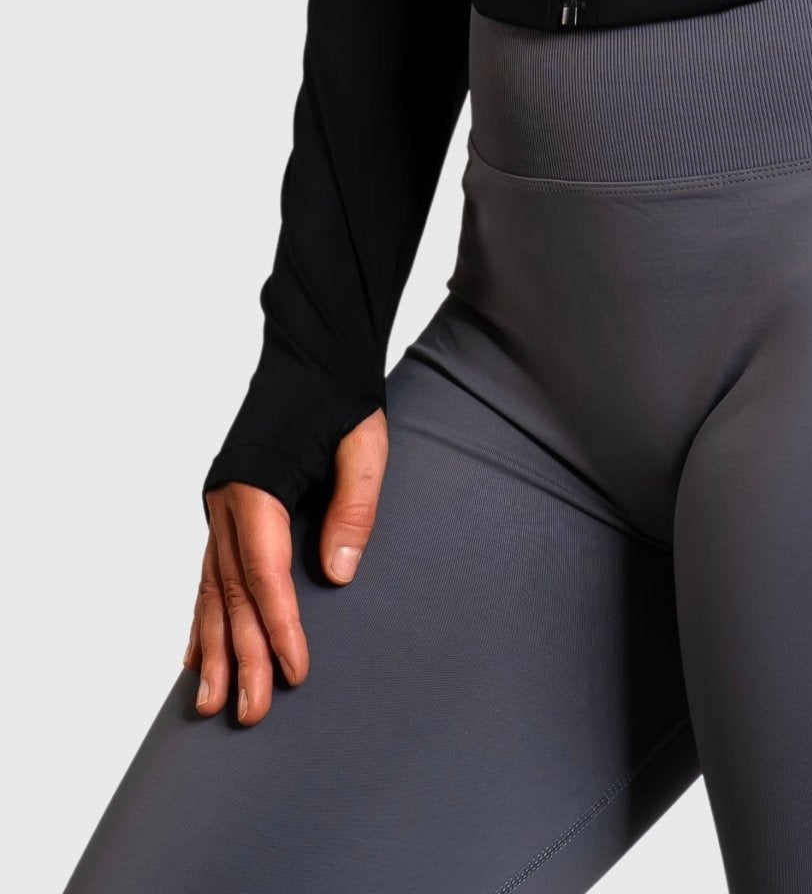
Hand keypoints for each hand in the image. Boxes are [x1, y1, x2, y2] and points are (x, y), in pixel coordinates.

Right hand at [184, 408, 388, 723]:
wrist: (312, 350)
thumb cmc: (343, 396)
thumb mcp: (364, 446)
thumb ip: (353, 506)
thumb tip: (338, 574)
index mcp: (256, 485)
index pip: (265, 573)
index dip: (279, 625)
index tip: (295, 671)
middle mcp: (226, 499)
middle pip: (231, 592)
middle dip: (240, 655)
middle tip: (249, 713)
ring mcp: (218, 504)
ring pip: (210, 588)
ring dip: (212, 648)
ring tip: (209, 703)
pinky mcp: (224, 506)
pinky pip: (207, 572)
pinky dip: (201, 616)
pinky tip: (194, 654)